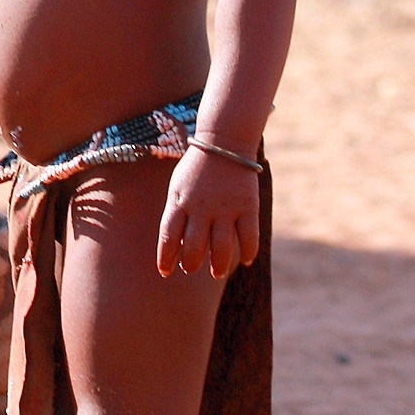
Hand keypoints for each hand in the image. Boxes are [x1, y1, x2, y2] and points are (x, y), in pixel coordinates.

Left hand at [157, 149, 259, 280]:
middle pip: (194, 247)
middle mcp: (201, 207)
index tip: (165, 272)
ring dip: (218, 266)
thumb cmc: (196, 170)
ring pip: (222, 248)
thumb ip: (176, 214)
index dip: (166, 258)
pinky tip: (245, 260)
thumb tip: (176, 247)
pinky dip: (248, 252)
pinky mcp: (248, 206)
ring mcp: (226, 208)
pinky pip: (249, 237)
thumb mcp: (177, 188)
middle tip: (191, 268)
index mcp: (179, 201)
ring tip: (216, 272)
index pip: (168, 237)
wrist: (224, 142)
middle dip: (191, 264)